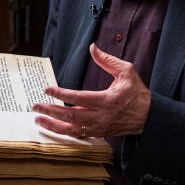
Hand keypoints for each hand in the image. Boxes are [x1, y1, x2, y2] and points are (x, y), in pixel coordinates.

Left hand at [32, 44, 150, 137]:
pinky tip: (53, 127)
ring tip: (39, 119)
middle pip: (71, 116)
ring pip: (72, 129)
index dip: (61, 94)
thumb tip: (92, 48)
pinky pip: (78, 136)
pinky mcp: (99, 134)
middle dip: (51, 111)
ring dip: (53, 125)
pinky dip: (64, 133)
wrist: (149, 117)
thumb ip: (107, 60)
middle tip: (36, 106)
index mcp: (107, 100)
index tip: (47, 90)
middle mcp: (101, 116)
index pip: (78, 98)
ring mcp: (99, 128)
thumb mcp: (126, 71)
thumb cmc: (137, 93)